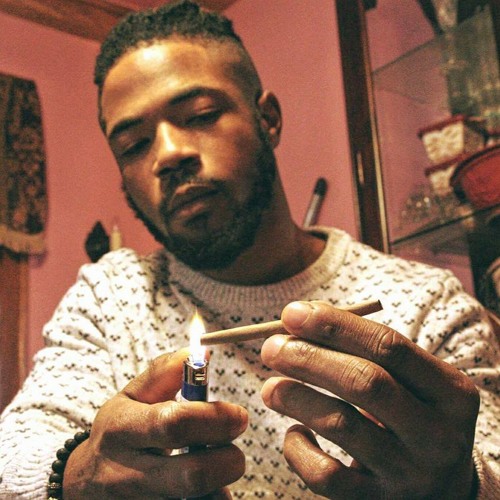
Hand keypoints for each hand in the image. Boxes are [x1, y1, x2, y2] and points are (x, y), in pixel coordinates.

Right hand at [63, 349, 247, 498]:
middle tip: (235, 449)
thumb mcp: (132, 395)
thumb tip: (200, 353)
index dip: (215, 419)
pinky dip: (210, 499)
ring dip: (220, 484)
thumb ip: (165, 372)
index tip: (240, 415)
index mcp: (122, 427)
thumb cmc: (120, 429)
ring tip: (215, 467)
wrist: (85, 482)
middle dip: (227, 460)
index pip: (173, 423)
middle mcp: (125, 472)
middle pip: (191, 475)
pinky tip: (205, 487)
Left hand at [260, 301, 478, 499]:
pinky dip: (298, 449)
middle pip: (365, 383)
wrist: (442, 491)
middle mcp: (438, 435)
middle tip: (271, 348)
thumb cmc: (410, 416)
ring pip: (341, 425)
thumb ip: (362, 348)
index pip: (389, 346)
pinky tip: (295, 432)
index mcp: (450, 392)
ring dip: (296, 397)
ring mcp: (410, 474)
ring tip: (269, 387)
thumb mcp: (406, 383)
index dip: (335, 326)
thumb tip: (300, 317)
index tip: (292, 314)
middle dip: (309, 358)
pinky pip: (326, 476)